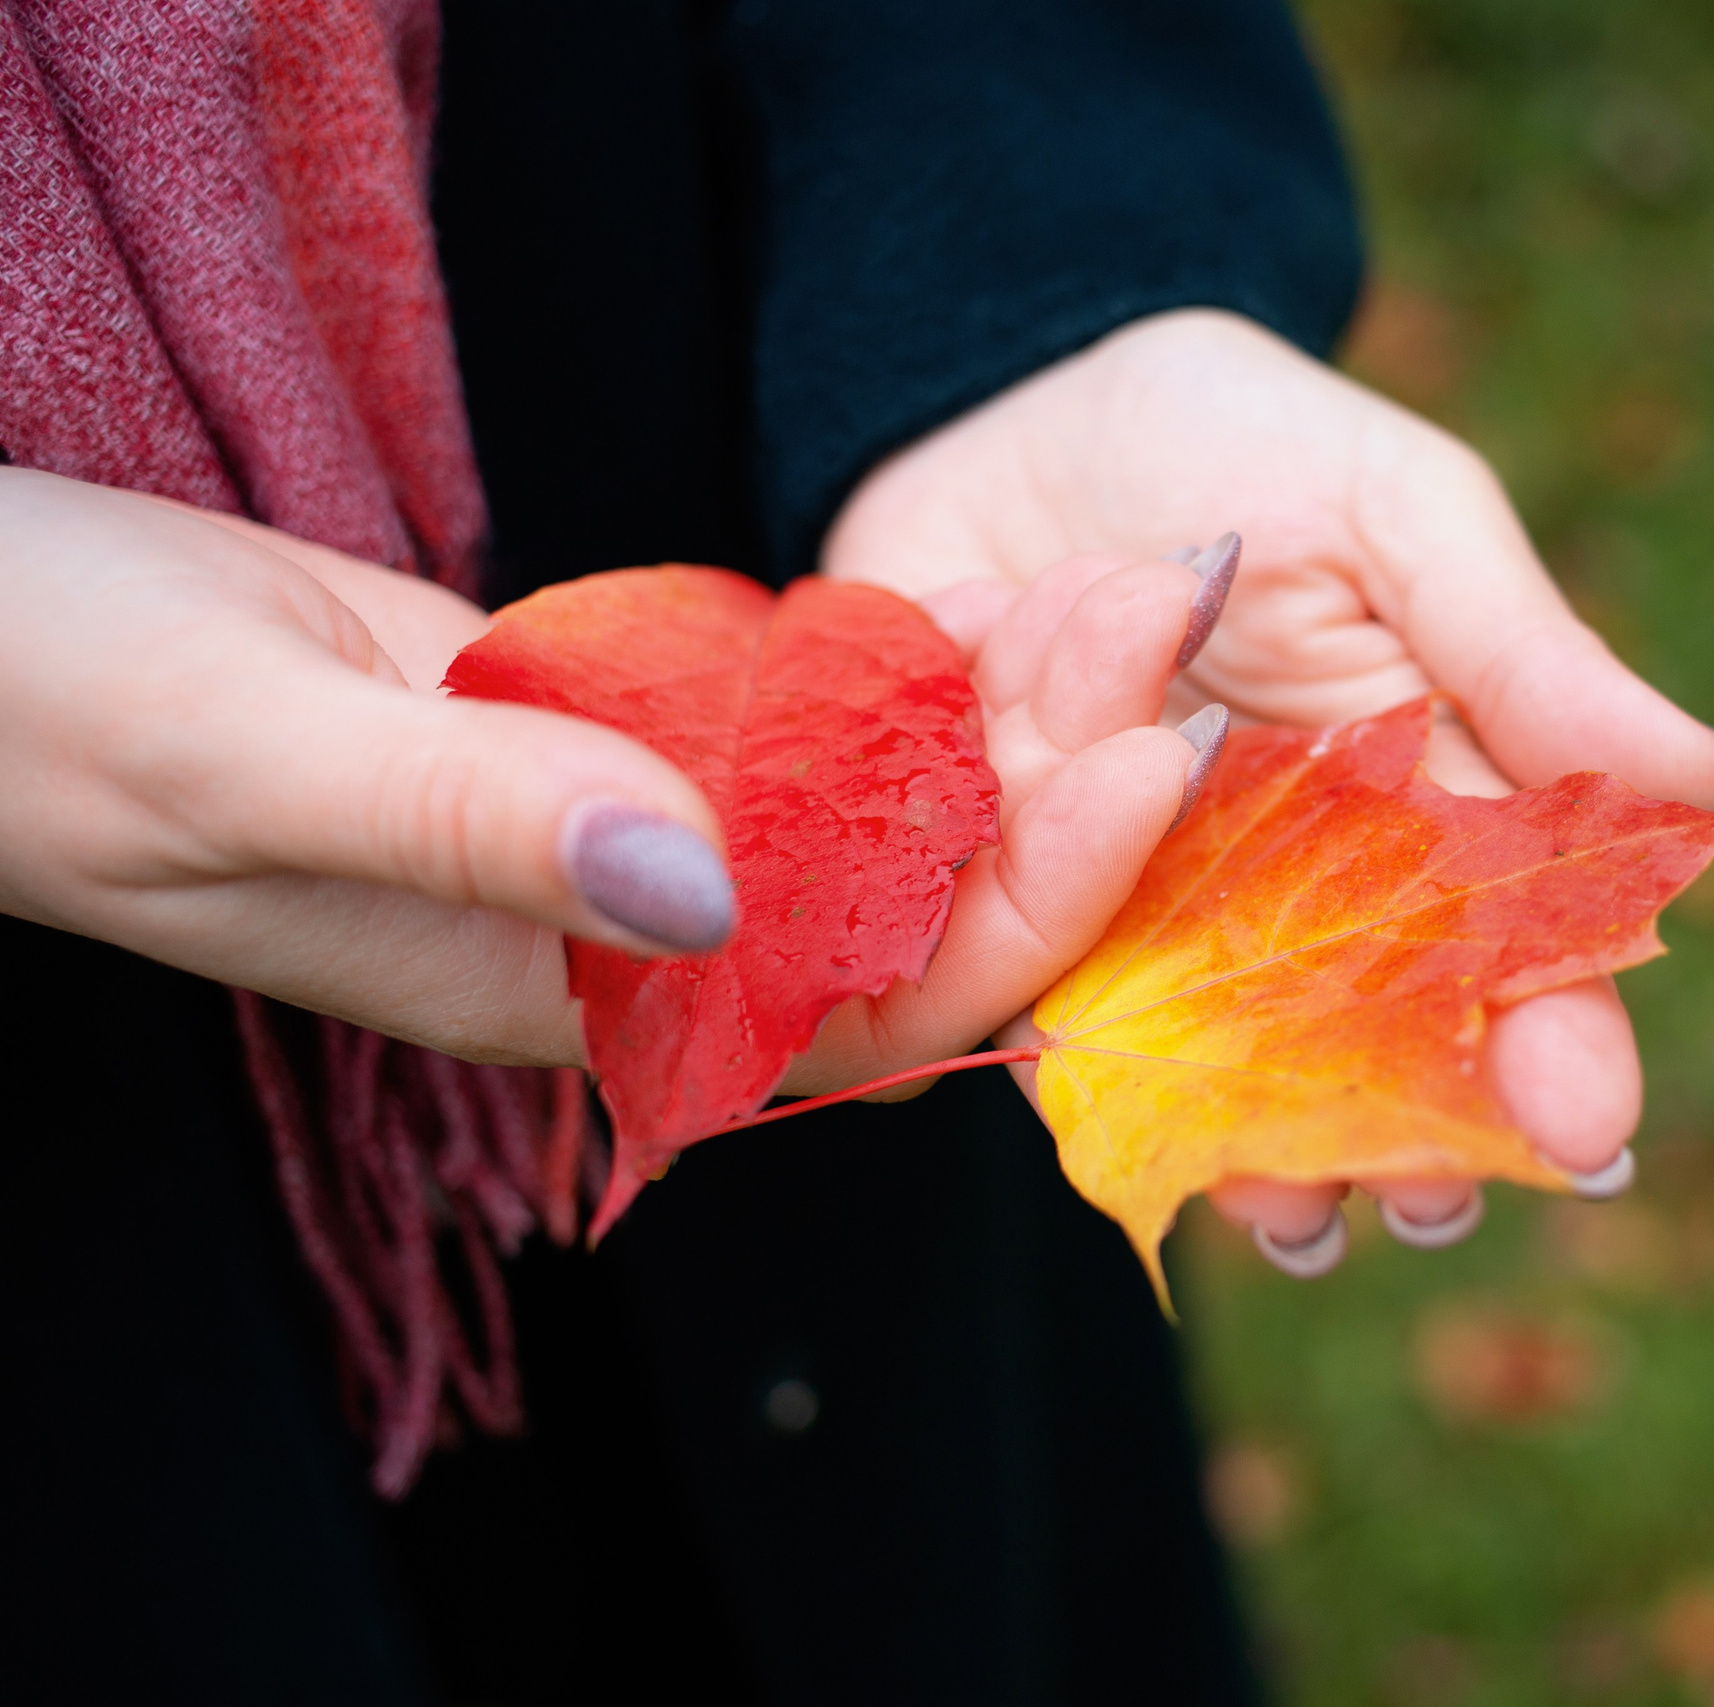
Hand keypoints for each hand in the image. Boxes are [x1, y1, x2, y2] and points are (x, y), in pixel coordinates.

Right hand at [0, 470, 1220, 1116]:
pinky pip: (790, 722)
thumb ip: (479, 825)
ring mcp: (618, 832)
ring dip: (1006, 710)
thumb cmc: (47, 707)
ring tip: (1130, 589)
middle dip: (1058, 780)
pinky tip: (989, 595)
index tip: (1136, 762)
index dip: (1018, 899)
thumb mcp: (253, 755)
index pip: (859, 1004)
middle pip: (907, 903)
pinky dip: (898, 665)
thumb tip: (709, 890)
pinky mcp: (600, 731)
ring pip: (871, 809)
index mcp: (556, 996)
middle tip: (1174, 623)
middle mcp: (621, 938)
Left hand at [823, 309, 1713, 1268]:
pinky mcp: (997, 894)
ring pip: (1192, 1066)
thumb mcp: (1405, 522)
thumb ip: (1535, 664)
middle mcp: (1284, 895)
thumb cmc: (1241, 443)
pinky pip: (1008, 988)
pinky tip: (1072, 1043)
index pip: (1511, 956)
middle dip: (1392, 1148)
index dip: (1558, 1045)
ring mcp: (1139, 909)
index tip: (1589, 1130)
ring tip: (1268, 1195)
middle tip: (1416, 1204)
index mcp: (1414, 815)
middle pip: (1360, 1059)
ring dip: (1230, 1136)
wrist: (1008, 389)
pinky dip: (1037, 1001)